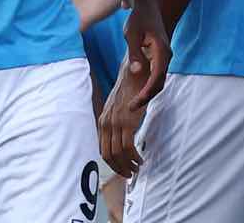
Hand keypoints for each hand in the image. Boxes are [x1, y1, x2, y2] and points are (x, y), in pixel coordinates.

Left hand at [99, 61, 148, 177]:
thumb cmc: (130, 88)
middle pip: (107, 155)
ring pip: (117, 154)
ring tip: (136, 169)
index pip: (102, 149)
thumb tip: (120, 137)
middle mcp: (106, 122)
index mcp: (103, 120)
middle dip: (118, 168)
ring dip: (127, 165)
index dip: (111, 163)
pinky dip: (134, 157)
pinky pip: (128, 147)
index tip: (121, 169)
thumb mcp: (118, 106)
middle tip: (129, 174)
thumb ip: (117, 120)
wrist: (135, 70)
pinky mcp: (127, 121)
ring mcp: (116, 122)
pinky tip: (141, 159)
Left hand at [124, 0, 170, 108]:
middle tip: (131, 108)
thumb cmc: (139, 17)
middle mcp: (166, 55)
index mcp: (161, 51)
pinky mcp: (160, 55)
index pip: (156, 78)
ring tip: (134, 103)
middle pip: (160, 82)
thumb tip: (136, 72)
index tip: (134, 104)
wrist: (150, 3)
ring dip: (148, 92)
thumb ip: (134, 52)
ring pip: (159, 79)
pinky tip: (138, 90)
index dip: (146, 94)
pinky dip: (149, 84)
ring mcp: (164, 56)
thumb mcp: (132, 33)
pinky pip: (157, 74)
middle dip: (147, 97)